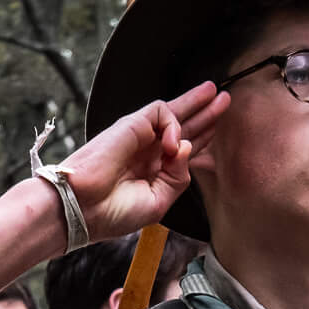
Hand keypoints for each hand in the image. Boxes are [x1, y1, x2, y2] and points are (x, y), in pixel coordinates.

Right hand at [58, 82, 228, 244]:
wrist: (84, 208)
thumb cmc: (114, 212)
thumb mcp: (159, 202)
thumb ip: (178, 177)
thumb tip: (186, 145)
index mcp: (152, 172)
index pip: (182, 149)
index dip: (202, 138)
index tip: (217, 128)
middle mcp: (147, 152)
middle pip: (182, 127)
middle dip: (204, 113)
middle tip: (225, 99)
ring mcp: (139, 138)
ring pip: (173, 112)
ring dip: (196, 105)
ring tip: (216, 96)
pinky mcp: (131, 125)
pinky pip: (160, 112)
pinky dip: (173, 124)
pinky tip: (173, 144)